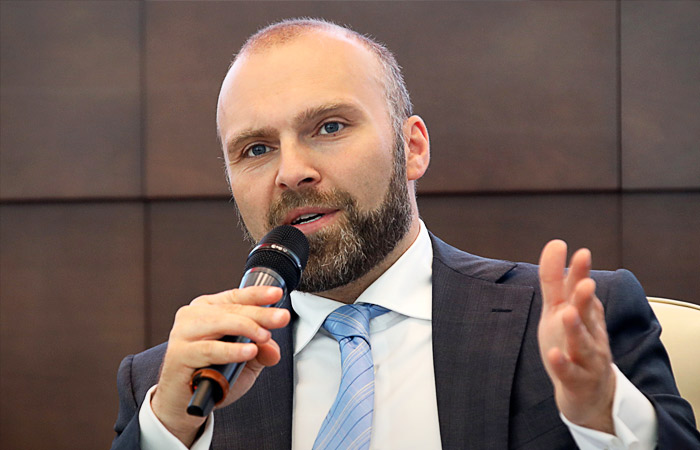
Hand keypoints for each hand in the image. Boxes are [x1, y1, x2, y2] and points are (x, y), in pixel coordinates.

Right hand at [151, 286, 289, 445]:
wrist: (182, 403)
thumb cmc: (210, 374)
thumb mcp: (245, 360)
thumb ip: (261, 350)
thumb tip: (273, 349)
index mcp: (208, 309)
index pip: (236, 297)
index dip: (257, 294)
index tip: (277, 294)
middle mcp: (193, 316)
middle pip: (232, 309)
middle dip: (260, 314)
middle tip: (282, 318)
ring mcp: (183, 333)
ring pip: (220, 323)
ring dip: (247, 328)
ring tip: (266, 336)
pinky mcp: (179, 355)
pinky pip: (210, 350)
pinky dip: (231, 350)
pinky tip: (248, 351)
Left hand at [537, 240, 615, 433]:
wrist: (590, 392)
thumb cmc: (572, 343)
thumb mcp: (560, 309)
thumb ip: (555, 280)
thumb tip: (556, 243)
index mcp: (583, 314)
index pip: (580, 290)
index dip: (580, 273)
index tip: (581, 252)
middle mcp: (589, 332)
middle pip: (587, 314)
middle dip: (585, 298)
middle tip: (585, 282)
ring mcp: (587, 358)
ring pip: (583, 343)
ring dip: (576, 328)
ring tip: (568, 314)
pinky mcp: (579, 381)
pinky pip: (570, 372)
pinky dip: (563, 364)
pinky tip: (554, 354)